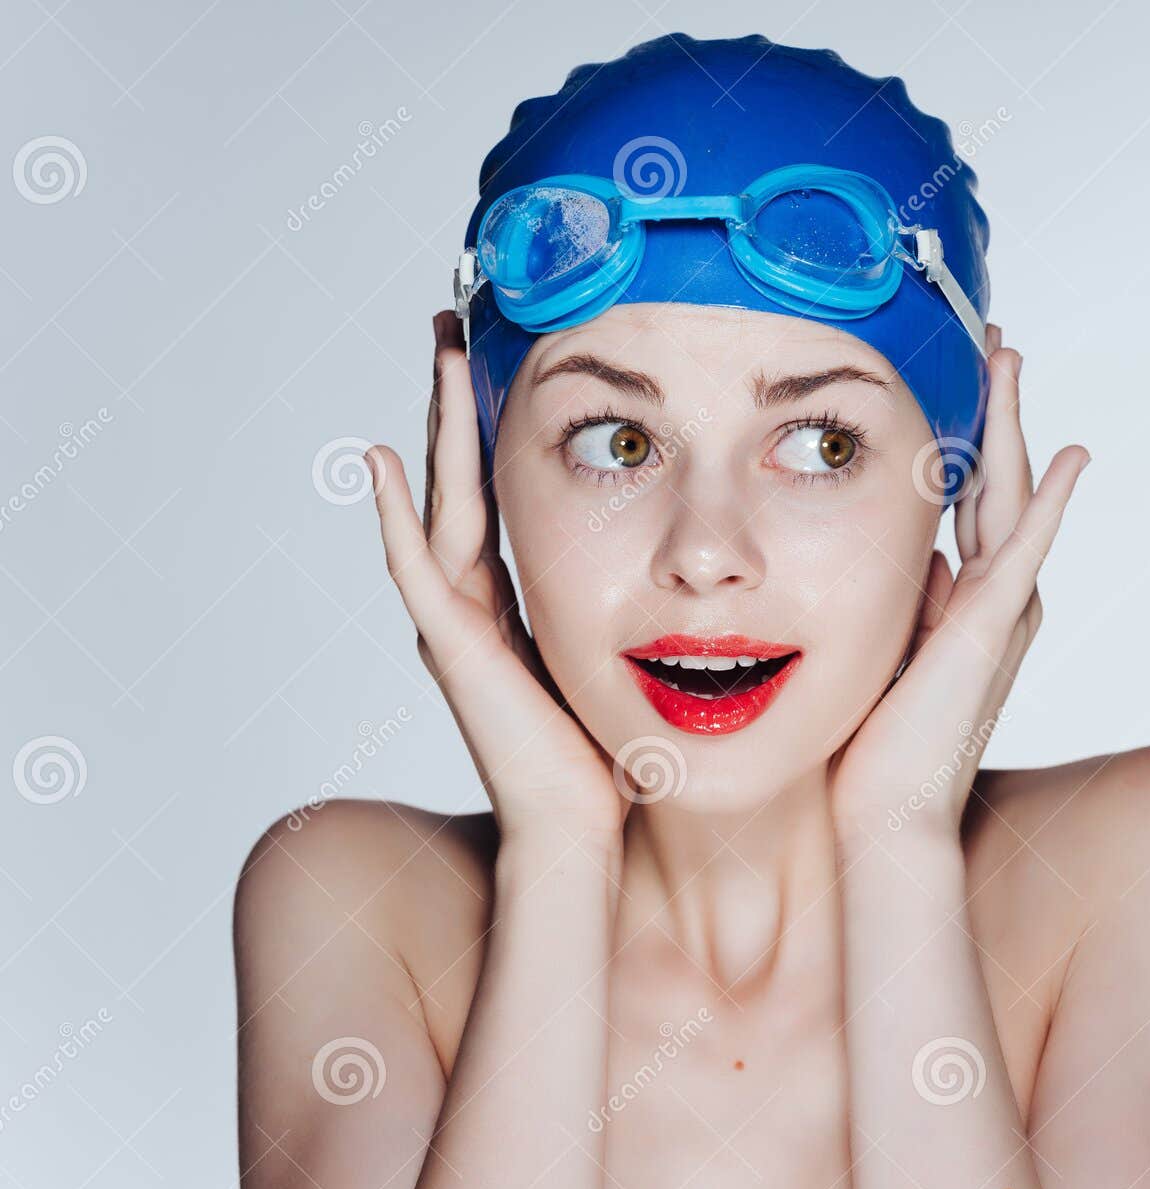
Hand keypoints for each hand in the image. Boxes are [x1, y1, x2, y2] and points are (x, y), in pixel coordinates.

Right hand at [366, 311, 627, 844]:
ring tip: (438, 354)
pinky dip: (394, 516)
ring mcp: (454, 625)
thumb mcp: (624, 658)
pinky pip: (415, 570)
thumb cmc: (609, 757)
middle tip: (457, 325)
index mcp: (513, 602)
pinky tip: (379, 461)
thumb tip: (699, 570)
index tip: (504, 358)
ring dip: (437, 428)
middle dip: (460, 403)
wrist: (581, 830)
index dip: (494, 427)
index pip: (497, 493)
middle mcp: (474, 604)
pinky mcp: (451, 650)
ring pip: (439, 504)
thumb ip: (637, 609)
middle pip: (461, 480)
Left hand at [828, 324, 1089, 841]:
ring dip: (1013, 426)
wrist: (884, 814)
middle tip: (992, 342)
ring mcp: (999, 611)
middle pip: (998, 481)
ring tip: (1010, 360)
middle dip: (993, 410)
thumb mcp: (882, 644)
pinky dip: (1052, 502)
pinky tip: (1073, 457)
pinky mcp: (990, 629)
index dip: (967, 436)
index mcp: (964, 599)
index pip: (969, 499)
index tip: (957, 380)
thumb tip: (916, 552)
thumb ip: (904, 596)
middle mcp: (993, 598)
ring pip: (1012, 496)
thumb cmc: (874, 742)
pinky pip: (1025, 551)